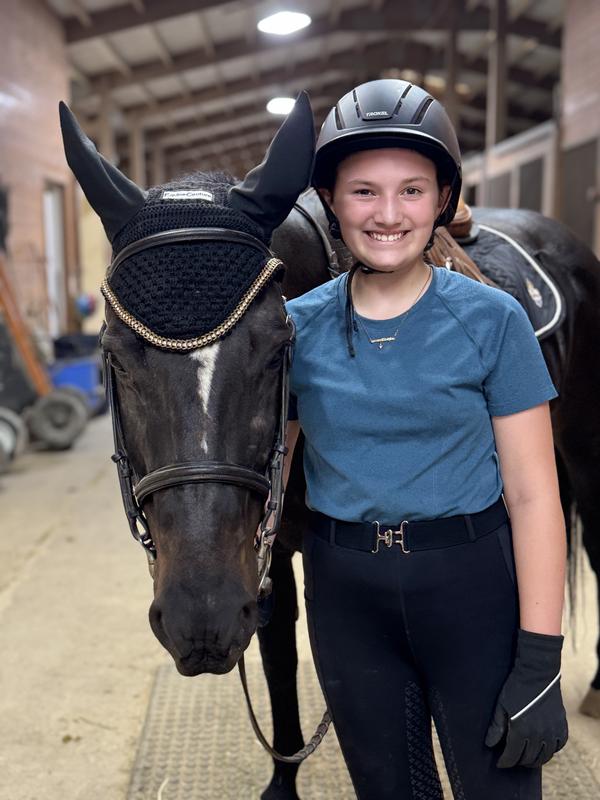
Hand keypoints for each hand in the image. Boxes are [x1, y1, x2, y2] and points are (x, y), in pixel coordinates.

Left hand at [485, 628, 567, 767]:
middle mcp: (539, 735)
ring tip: (527, 758)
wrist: (537, 673)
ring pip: (545, 757)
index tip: (500, 763)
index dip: (505, 761)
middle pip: (529, 759)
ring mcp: (552, 731)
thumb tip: (489, 744)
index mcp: (521, 730)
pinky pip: (558, 746)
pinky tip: (543, 748)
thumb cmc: (515, 688)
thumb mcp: (501, 705)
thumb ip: (496, 727)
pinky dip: (551, 750)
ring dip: (535, 760)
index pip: (512, 755)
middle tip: (512, 759)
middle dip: (518, 761)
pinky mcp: (562, 725)